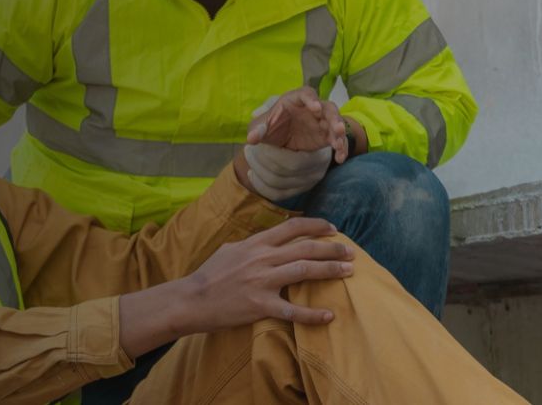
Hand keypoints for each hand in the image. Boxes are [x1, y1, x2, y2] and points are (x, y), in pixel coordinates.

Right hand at [177, 218, 352, 329]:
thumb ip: (252, 244)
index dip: (316, 225)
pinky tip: (328, 315)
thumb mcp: (230, 250)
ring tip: (349, 271)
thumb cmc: (209, 275)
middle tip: (351, 252)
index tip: (333, 229)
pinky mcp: (259, 306)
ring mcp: (262, 282)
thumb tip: (267, 239)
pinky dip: (312, 314)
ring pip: (304, 271)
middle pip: (305, 248)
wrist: (191, 300)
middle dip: (332, 248)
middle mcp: (262, 259)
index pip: (292, 227)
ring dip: (330, 270)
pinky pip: (291, 310)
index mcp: (256, 244)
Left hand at [247, 87, 348, 159]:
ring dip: (340, 132)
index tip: (315, 108)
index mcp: (295, 100)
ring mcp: (321, 121)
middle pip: (327, 107)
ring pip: (336, 121)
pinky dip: (340, 147)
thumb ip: (258, 130)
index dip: (311, 100)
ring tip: (339, 145)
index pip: (306, 94)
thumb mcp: (261, 127)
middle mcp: (312, 108)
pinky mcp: (326, 135)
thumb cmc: (270, 126)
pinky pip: (337, 139)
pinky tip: (340, 158)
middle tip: (337, 128)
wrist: (278, 138)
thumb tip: (251, 139)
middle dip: (333, 117)